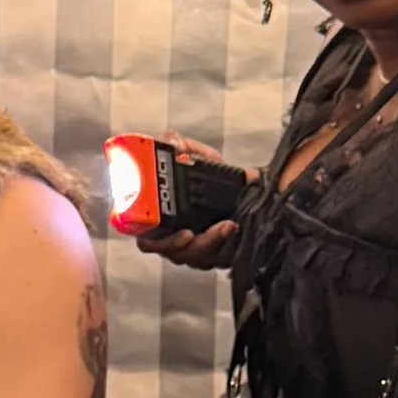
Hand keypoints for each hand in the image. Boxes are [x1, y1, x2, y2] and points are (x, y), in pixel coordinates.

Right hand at [131, 133, 247, 270]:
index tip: (150, 225)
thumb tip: (172, 139)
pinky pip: (215, 258)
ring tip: (224, 226)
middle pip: (164, 251)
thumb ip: (185, 147)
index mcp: (164, 218)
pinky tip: (231, 227)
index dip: (141, 232)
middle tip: (187, 233)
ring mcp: (198, 250)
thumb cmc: (222, 179)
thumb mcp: (203, 158)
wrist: (256, 192)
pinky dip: (222, 243)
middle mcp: (177, 238)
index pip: (143, 233)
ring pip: (192, 257)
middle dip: (173, 245)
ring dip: (206, 243)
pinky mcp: (219, 256)